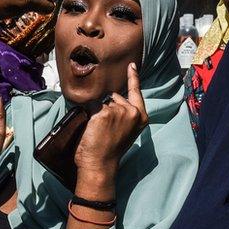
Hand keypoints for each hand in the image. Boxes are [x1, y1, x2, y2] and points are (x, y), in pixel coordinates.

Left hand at [74, 63, 148, 177]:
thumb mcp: (125, 131)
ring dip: (96, 112)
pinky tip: (92, 128)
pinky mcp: (103, 112)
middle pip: (114, 97)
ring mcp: (118, 111)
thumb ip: (124, 115)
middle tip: (105, 129)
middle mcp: (132, 111)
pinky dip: (88, 114)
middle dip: (106, 107)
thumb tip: (109, 99)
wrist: (100, 163)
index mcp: (141, 117)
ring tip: (98, 131)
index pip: (136, 92)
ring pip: (101, 102)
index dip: (133, 78)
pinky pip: (91, 105)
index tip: (131, 65)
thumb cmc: (110, 150)